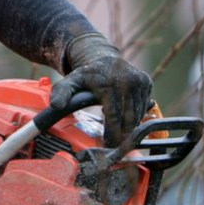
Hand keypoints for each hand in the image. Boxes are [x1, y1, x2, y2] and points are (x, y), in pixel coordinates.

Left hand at [52, 33, 150, 147]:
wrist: (101, 57)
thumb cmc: (85, 75)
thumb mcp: (69, 82)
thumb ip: (61, 94)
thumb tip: (56, 106)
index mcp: (108, 84)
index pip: (113, 117)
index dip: (112, 135)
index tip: (108, 147)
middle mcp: (127, 81)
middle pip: (128, 119)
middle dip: (122, 136)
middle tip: (116, 147)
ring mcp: (139, 81)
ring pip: (137, 115)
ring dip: (129, 127)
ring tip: (118, 133)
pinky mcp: (147, 82)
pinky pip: (144, 107)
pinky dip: (135, 115)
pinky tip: (124, 116)